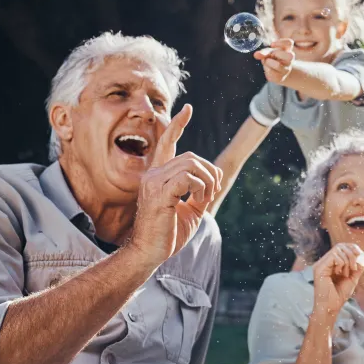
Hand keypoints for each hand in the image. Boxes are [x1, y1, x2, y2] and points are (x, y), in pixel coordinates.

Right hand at [130, 104, 222, 265]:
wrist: (149, 254)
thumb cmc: (167, 234)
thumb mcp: (190, 210)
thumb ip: (199, 193)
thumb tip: (214, 180)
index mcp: (159, 176)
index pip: (167, 142)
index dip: (177, 125)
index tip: (188, 109)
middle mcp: (153, 174)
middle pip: (191, 157)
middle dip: (210, 172)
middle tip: (211, 193)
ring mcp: (153, 182)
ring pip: (191, 164)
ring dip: (207, 181)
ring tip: (205, 199)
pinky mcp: (158, 192)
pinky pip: (188, 178)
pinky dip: (200, 187)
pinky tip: (198, 200)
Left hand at [254, 39, 294, 83]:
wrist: (278, 73)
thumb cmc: (273, 59)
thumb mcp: (269, 53)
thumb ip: (263, 53)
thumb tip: (256, 54)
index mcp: (287, 50)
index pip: (289, 43)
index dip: (281, 43)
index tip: (272, 44)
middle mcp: (289, 60)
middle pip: (290, 56)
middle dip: (277, 54)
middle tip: (272, 55)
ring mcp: (286, 69)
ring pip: (278, 65)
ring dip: (268, 62)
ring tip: (267, 62)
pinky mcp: (280, 78)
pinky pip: (272, 73)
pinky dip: (267, 70)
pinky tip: (267, 69)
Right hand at [311, 243, 363, 325]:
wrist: (331, 307)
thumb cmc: (339, 295)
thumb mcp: (352, 279)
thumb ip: (357, 268)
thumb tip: (363, 258)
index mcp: (332, 263)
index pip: (342, 247)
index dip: (353, 248)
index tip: (363, 255)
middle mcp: (325, 262)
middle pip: (340, 246)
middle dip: (352, 253)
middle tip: (356, 265)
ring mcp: (321, 264)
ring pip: (338, 249)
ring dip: (347, 261)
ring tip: (345, 274)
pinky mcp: (319, 267)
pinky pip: (334, 256)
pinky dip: (341, 263)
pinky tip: (339, 274)